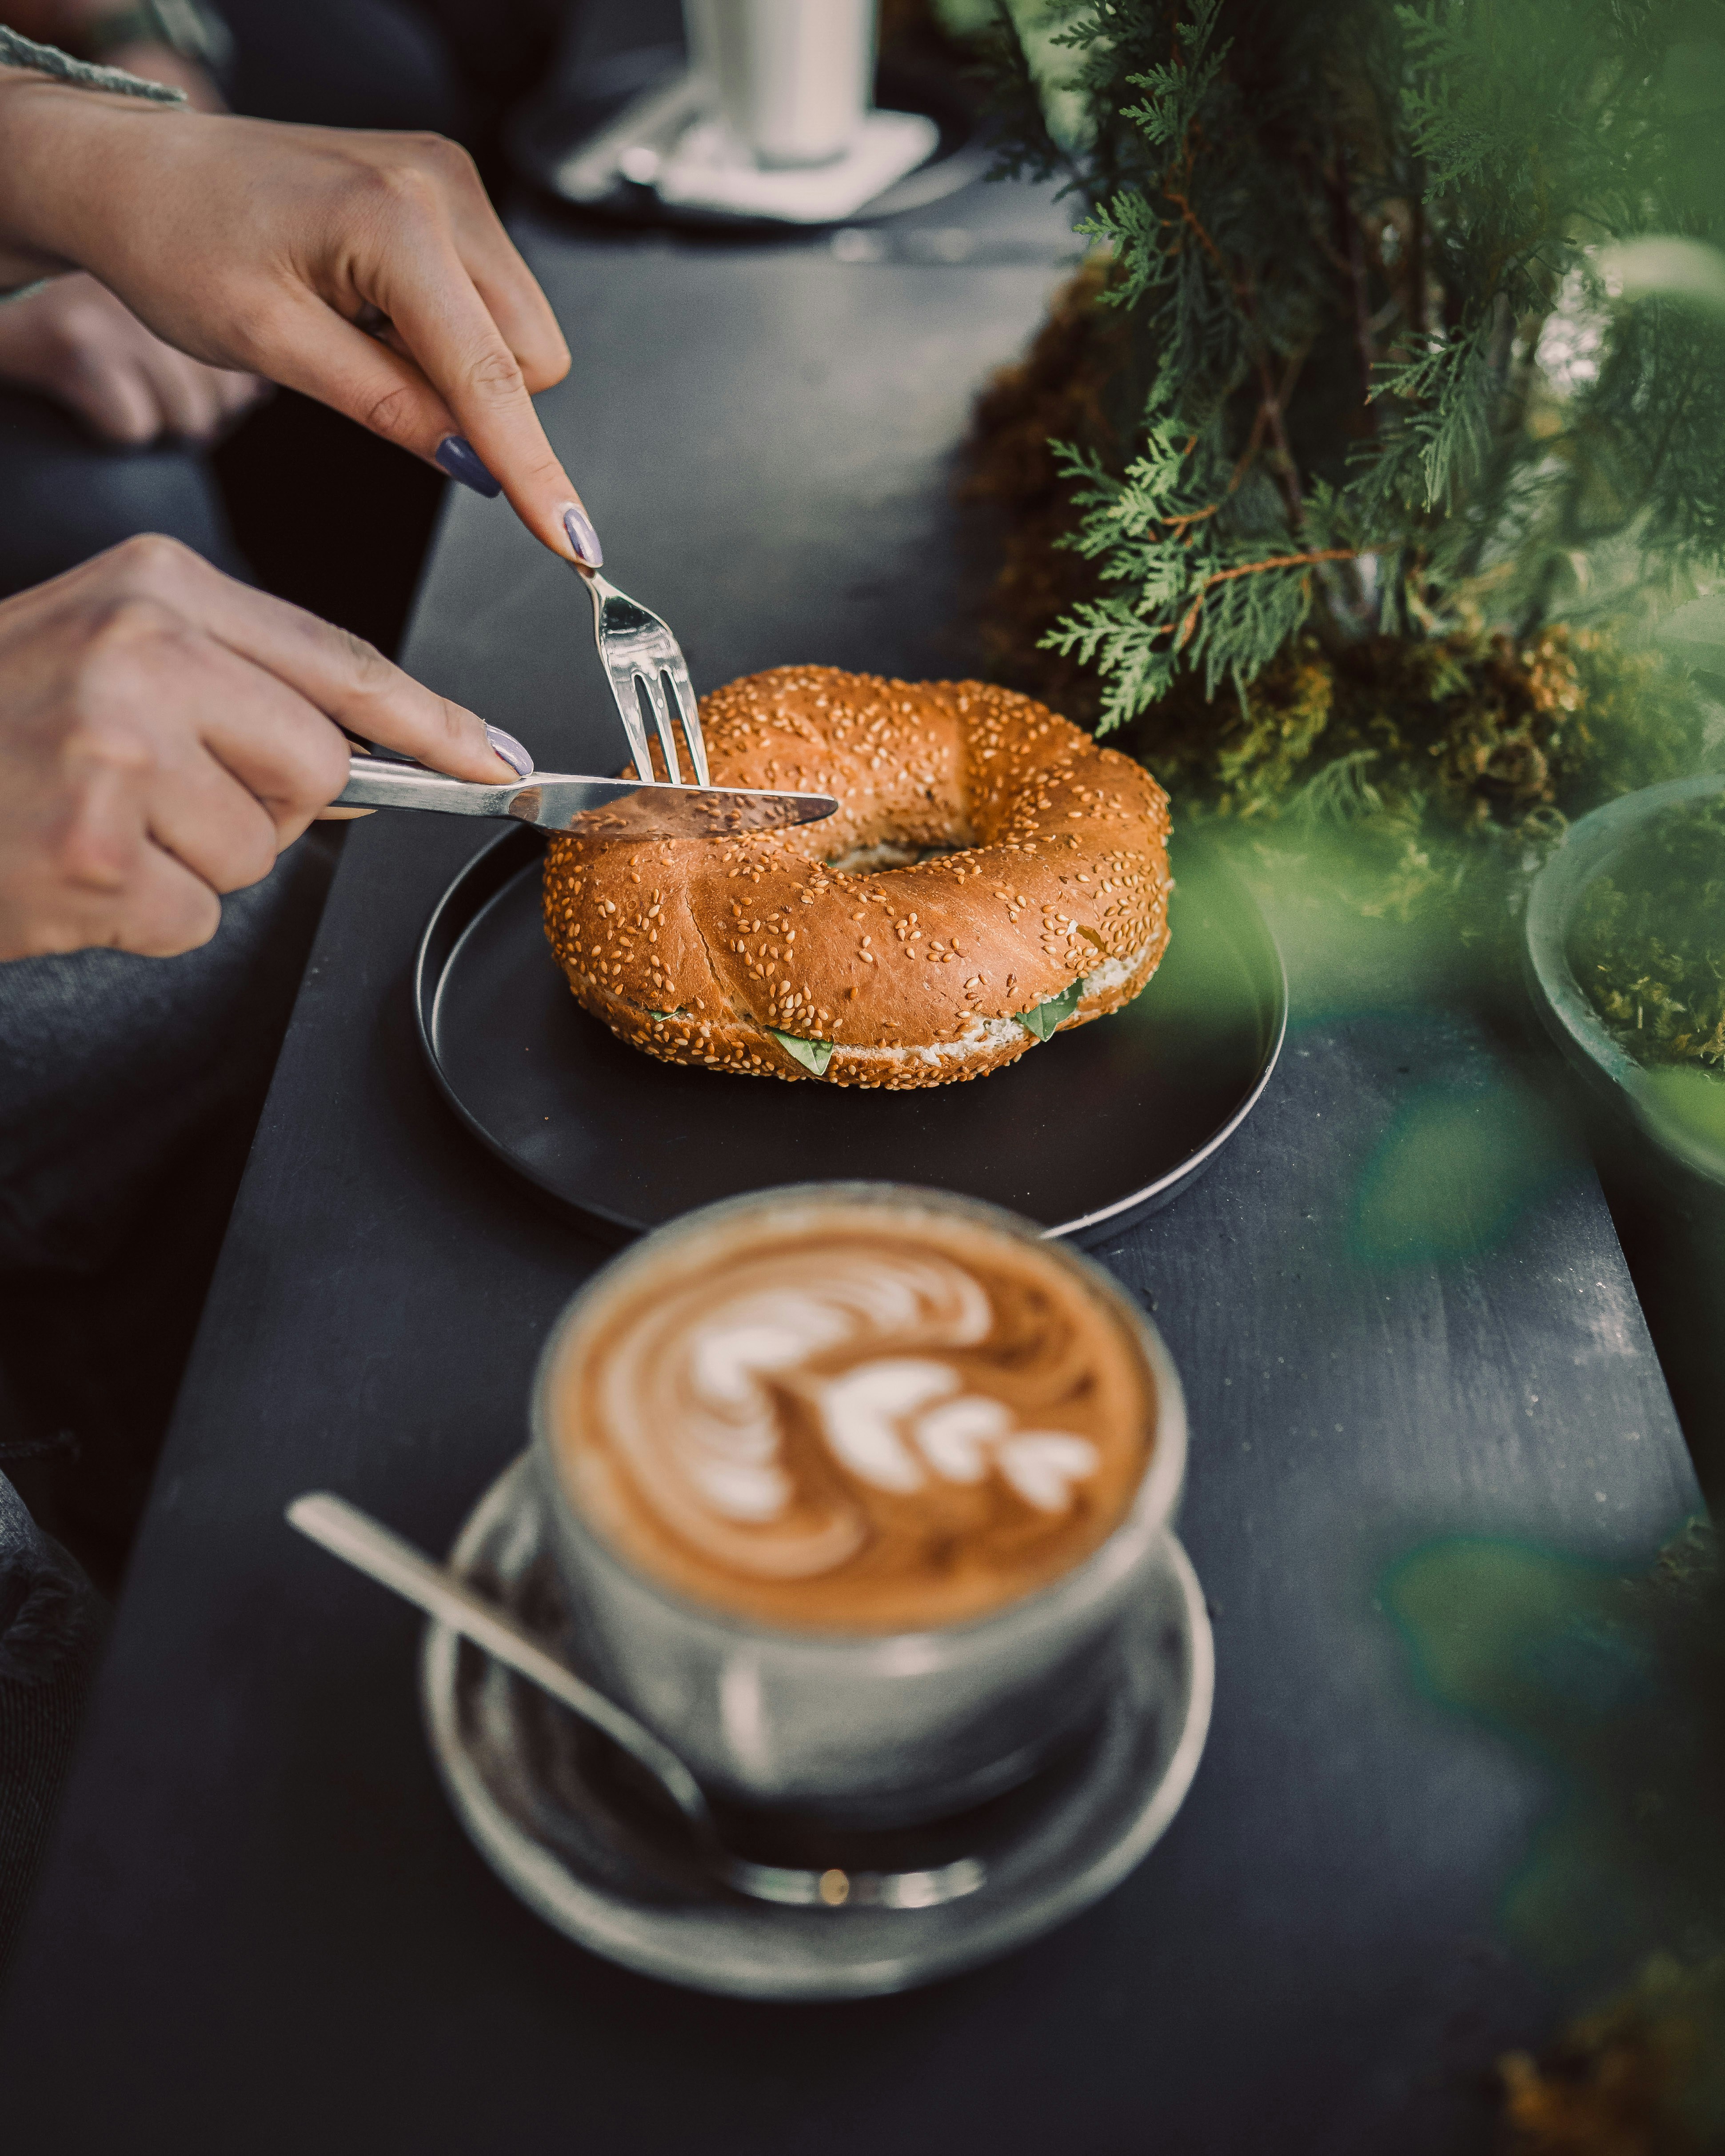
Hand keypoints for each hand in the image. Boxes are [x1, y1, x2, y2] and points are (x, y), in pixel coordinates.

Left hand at [0, 80, 599, 563]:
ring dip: (461, 363)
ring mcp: (451, 179)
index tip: (574, 542)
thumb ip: (385, 405)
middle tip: (371, 376)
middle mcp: (440, 185)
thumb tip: (474, 465)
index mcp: (391, 218)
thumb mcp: (271, 345)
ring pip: (522, 333)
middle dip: (477, 399)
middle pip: (531, 356)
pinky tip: (377, 306)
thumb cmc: (176, 242)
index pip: (490, 374)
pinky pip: (495, 297)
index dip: (534, 470)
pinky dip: (449, 328)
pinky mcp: (449, 188)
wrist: (137, 170)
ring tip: (364, 330)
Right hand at [0, 532, 520, 959]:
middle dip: (258, 806)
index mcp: (157, 587)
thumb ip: (224, 680)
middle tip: (152, 795)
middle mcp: (144, 654)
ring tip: (93, 826)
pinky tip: (72, 873)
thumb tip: (359, 750)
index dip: (433, 723)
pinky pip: (194, 915)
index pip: (342, 661)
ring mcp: (119, 754)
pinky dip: (139, 917)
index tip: (495, 760)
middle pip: (316, 768)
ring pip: (256, 852)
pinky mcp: (99, 854)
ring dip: (188, 864)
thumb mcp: (99, 651)